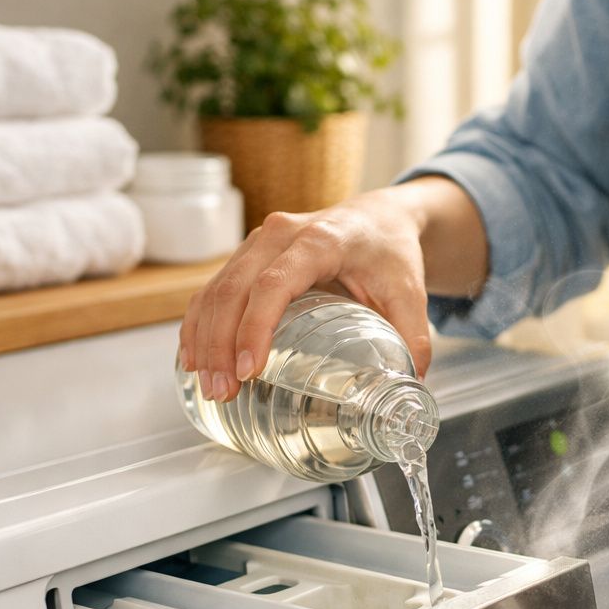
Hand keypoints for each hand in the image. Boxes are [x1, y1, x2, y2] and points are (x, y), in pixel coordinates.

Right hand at [180, 188, 432, 402]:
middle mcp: (280, 234)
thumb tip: (409, 387)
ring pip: (216, 290)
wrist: (379, 217)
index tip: (251, 368)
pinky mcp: (246, 256)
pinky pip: (212, 289)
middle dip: (222, 345)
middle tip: (225, 391)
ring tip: (212, 387)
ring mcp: (257, 243)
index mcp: (320, 239)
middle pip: (235, 289)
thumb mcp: (410, 292)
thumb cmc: (390, 251)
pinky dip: (199, 325)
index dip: (256, 326)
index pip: (274, 283)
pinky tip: (194, 359)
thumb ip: (414, 338)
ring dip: (206, 340)